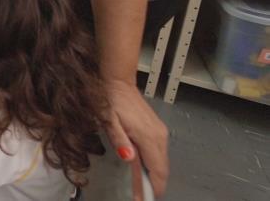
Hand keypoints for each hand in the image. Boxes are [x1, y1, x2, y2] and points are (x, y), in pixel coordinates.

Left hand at [103, 79, 168, 196]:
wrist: (118, 82)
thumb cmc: (110, 101)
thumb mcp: (108, 120)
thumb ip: (119, 140)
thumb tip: (129, 158)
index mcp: (149, 137)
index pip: (157, 170)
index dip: (152, 187)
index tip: (144, 199)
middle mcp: (159, 137)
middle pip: (162, 169)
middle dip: (153, 185)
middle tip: (139, 196)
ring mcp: (160, 133)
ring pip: (162, 162)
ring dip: (153, 176)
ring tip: (140, 188)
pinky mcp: (157, 130)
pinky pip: (158, 154)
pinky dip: (152, 165)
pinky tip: (141, 170)